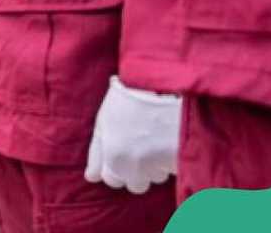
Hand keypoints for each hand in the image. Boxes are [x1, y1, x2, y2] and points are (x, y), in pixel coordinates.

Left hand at [85, 76, 180, 194]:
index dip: (113, 168)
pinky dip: (170, 161)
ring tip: (154, 142)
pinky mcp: (179, 162)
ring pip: (154, 179)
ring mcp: (158, 166)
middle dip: (134, 173)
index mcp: (113, 155)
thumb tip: (91, 177)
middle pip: (133, 185)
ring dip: (154, 167)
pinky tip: (167, 142)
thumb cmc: (130, 100)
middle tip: (138, 150)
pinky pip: (172, 170)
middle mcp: (134, 166)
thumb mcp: (104, 121)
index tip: (119, 155)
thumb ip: (96, 152)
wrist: (163, 85)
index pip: (110, 180)